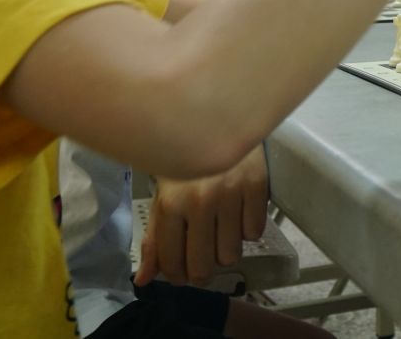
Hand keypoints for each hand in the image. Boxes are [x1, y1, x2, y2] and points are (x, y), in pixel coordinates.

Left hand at [134, 145, 269, 286]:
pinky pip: (254, 231)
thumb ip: (154, 241)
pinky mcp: (256, 185)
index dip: (177, 275)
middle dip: (202, 272)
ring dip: (225, 251)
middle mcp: (200, 201)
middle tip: (203, 264)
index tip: (182, 275)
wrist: (215, 120)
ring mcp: (230, 193)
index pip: (172, 260)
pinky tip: (238, 217)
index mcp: (171, 204)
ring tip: (221, 237)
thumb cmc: (183, 163)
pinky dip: (247, 230)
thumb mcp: (162, 199)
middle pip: (204, 264)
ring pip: (231, 253)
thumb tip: (144, 281)